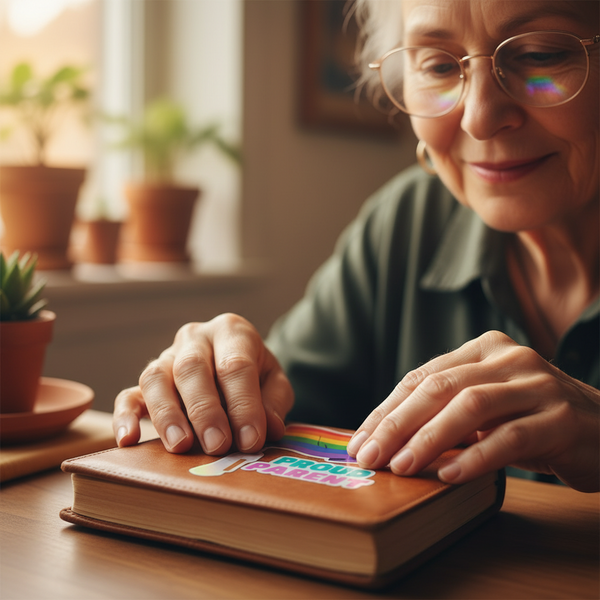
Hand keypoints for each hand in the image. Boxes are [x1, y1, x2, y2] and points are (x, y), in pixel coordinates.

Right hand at [113, 313, 293, 454]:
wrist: (233, 366)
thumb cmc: (256, 376)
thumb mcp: (275, 383)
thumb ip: (274, 402)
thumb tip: (267, 429)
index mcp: (231, 331)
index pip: (235, 364)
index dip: (244, 404)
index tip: (251, 439)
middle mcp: (195, 338)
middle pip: (192, 368)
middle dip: (205, 410)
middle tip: (217, 445)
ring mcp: (166, 358)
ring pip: (156, 378)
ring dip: (167, 414)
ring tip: (180, 446)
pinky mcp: (144, 383)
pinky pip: (129, 396)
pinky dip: (125, 417)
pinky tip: (128, 440)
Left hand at [346, 331, 599, 491]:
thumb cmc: (533, 419)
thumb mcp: (488, 407)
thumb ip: (446, 411)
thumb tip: (386, 439)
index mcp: (483, 349)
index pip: (422, 377)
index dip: (388, 410)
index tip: (360, 440)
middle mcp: (508, 359)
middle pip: (440, 387)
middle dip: (398, 423)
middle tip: (369, 455)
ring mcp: (537, 385)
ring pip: (471, 407)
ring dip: (429, 439)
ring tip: (400, 467)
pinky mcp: (562, 418)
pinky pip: (511, 438)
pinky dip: (476, 458)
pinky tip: (449, 476)